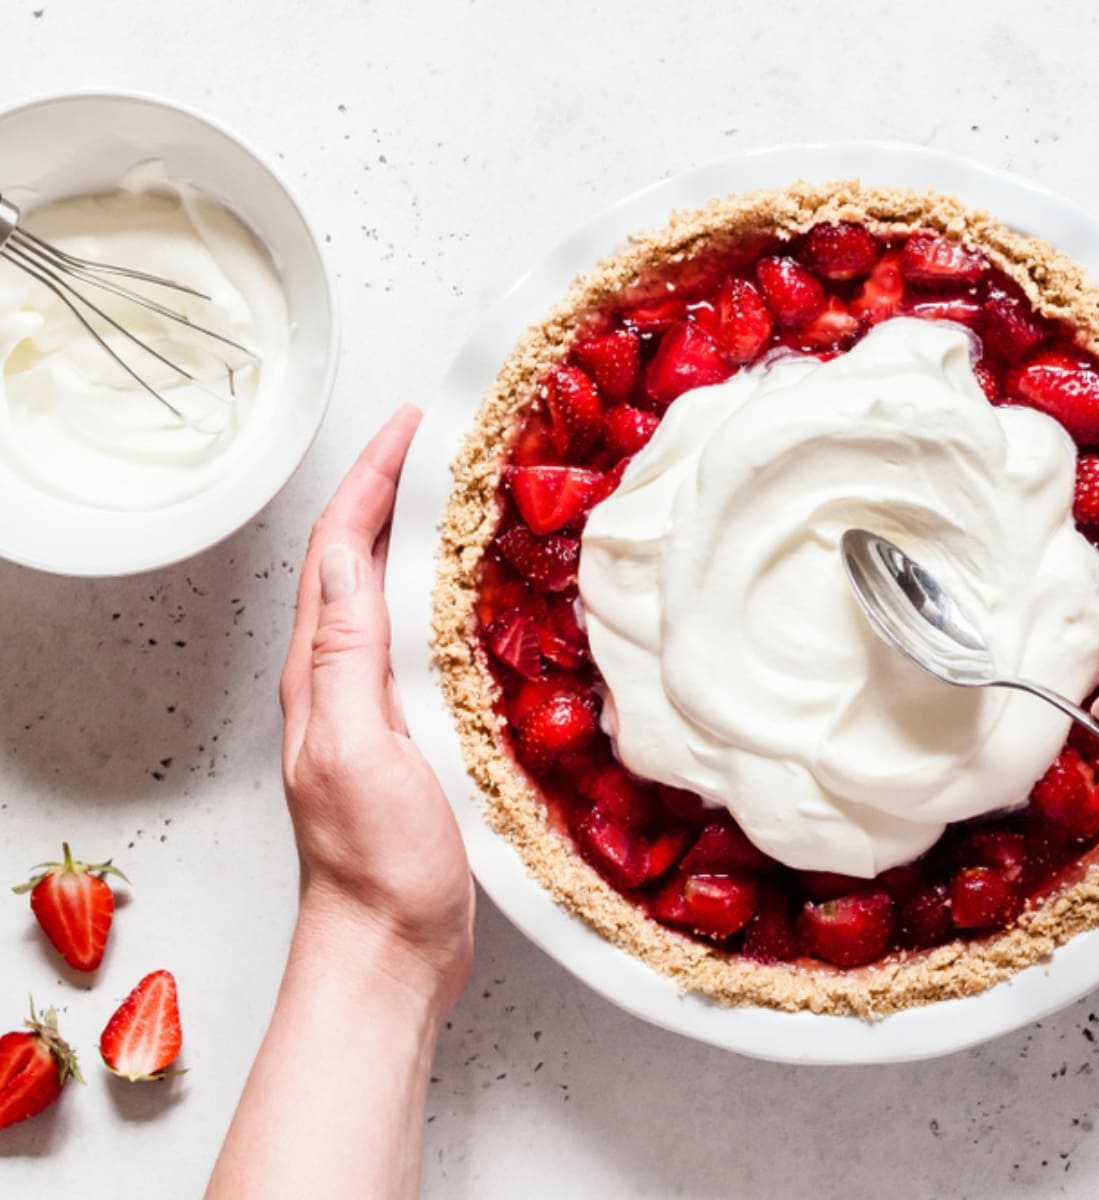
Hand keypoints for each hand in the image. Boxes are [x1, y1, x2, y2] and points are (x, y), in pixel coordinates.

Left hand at [278, 406, 473, 1015]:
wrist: (388, 946)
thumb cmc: (375, 865)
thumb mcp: (357, 753)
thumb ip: (347, 658)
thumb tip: (347, 561)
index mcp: (321, 671)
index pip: (338, 548)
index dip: (369, 478)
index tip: (408, 424)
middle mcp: (340, 678)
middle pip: (355, 557)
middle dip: (388, 489)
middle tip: (437, 442)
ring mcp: (373, 703)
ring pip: (386, 592)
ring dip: (412, 534)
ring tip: (458, 495)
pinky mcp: (410, 730)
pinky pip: (418, 637)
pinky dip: (440, 593)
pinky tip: (476, 594)